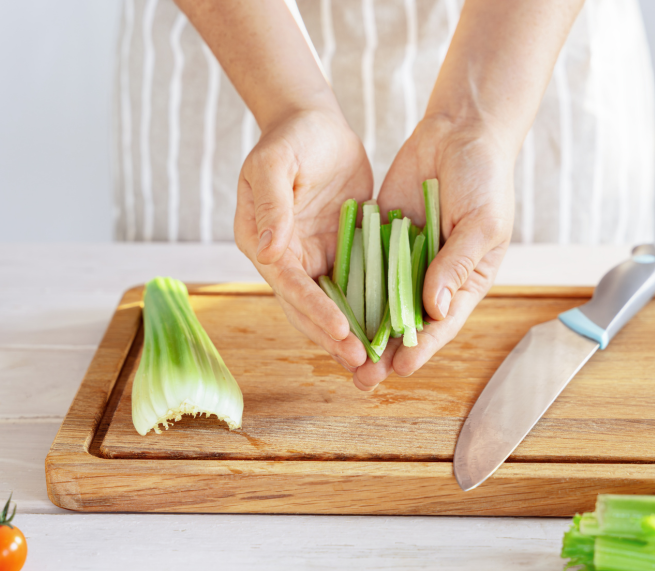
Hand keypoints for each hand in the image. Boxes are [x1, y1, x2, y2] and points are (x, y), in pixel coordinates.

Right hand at [234, 107, 373, 372]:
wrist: (313, 123)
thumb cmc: (290, 137)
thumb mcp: (275, 163)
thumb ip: (272, 205)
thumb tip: (269, 251)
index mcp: (263, 242)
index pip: (290, 285)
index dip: (315, 310)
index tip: (342, 331)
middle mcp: (286, 259)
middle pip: (309, 307)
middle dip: (334, 337)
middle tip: (363, 363)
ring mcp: (313, 258)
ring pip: (333, 304)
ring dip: (352, 332)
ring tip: (376, 362)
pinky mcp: (338, 251)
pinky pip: (355, 285)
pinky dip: (369, 307)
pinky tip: (391, 327)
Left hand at [353, 114, 514, 390]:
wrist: (460, 130)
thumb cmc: (485, 179)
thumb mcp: (481, 223)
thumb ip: (457, 265)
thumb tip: (434, 311)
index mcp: (466, 280)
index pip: (443, 323)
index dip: (422, 348)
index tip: (401, 370)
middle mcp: (434, 276)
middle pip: (408, 321)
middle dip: (386, 351)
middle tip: (363, 378)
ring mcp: (405, 257)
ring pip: (382, 300)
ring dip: (363, 327)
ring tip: (342, 354)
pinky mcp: (382, 237)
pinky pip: (365, 266)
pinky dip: (351, 288)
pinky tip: (331, 308)